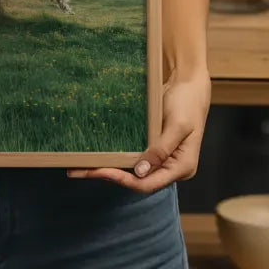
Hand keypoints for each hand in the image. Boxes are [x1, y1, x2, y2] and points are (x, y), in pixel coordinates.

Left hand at [67, 69, 210, 192]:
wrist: (189, 83)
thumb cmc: (187, 103)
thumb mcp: (177, 125)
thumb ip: (161, 149)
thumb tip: (140, 172)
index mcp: (182, 168)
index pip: (148, 184)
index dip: (123, 180)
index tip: (101, 171)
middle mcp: (171, 168)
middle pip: (137, 180)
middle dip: (109, 175)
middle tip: (78, 170)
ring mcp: (162, 158)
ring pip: (133, 170)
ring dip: (109, 168)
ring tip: (81, 166)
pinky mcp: (153, 147)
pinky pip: (134, 156)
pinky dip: (117, 156)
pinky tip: (99, 154)